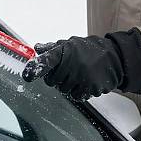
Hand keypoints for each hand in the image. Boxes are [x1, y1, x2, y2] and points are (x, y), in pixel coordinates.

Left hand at [21, 29, 140, 99]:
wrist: (113, 56)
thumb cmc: (88, 50)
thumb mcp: (70, 44)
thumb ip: (52, 49)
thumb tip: (37, 48)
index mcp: (65, 51)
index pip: (47, 59)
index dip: (36, 67)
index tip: (27, 75)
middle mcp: (72, 64)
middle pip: (52, 81)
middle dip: (56, 78)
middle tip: (67, 70)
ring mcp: (82, 76)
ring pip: (63, 90)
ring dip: (67, 85)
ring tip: (78, 74)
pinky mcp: (91, 87)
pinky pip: (76, 97)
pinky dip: (78, 91)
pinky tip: (85, 81)